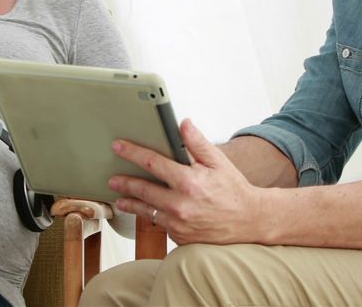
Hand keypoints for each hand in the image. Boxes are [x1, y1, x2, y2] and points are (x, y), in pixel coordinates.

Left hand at [109, 118, 264, 244]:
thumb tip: (182, 123)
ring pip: (147, 211)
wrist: (249, 221)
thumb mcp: (218, 162)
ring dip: (131, 203)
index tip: (119, 147)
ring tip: (120, 198)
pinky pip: (161, 224)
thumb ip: (197, 143)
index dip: (132, 153)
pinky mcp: (180, 237)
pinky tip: (149, 211)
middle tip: (112, 178)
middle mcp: (180, 204)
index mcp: (188, 182)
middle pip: (142, 190)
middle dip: (125, 182)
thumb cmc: (233, 190)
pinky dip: (155, 216)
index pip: (152, 163)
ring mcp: (179, 224)